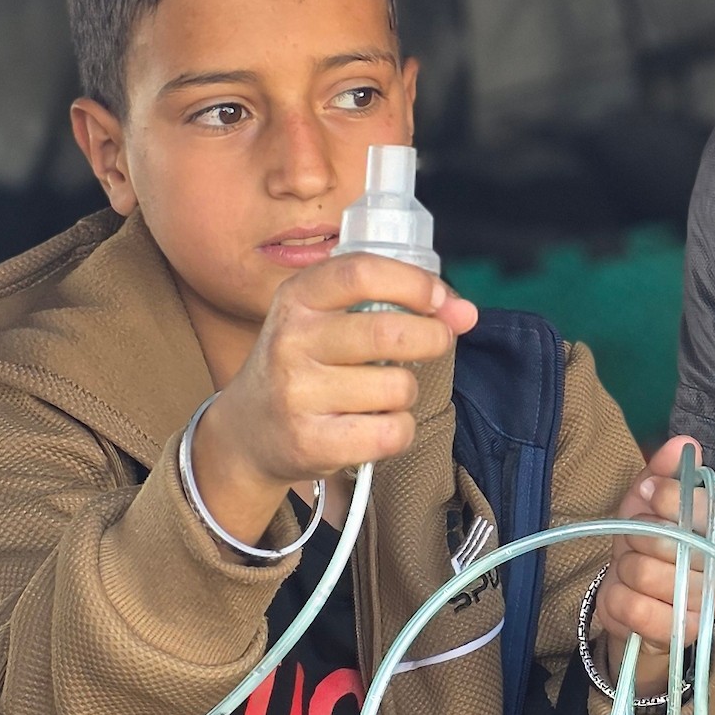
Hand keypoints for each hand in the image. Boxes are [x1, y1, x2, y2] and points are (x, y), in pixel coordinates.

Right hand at [190, 254, 477, 548]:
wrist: (248, 431)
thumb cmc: (308, 365)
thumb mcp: (329, 318)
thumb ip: (395, 303)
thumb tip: (465, 312)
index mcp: (297, 298)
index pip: (361, 272)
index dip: (414, 283)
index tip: (440, 299)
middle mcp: (290, 341)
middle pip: (387, 333)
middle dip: (432, 337)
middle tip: (436, 342)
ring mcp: (296, 394)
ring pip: (397, 387)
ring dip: (407, 392)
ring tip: (382, 394)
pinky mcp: (309, 442)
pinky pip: (391, 432)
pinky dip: (399, 430)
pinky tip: (375, 425)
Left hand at [591, 436, 714, 696]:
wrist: (635, 595)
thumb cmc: (649, 540)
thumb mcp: (649, 498)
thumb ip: (664, 469)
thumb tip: (684, 443)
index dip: (678, 500)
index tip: (648, 492)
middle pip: (677, 543)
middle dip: (638, 535)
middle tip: (634, 538)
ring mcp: (711, 602)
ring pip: (651, 575)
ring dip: (626, 567)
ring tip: (630, 566)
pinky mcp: (687, 632)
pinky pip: (638, 609)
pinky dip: (618, 597)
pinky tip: (625, 593)